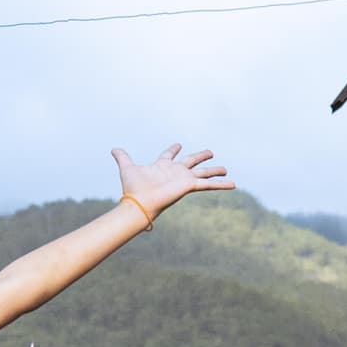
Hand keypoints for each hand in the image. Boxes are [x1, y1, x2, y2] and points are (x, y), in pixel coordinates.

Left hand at [113, 144, 232, 221]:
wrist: (139, 202)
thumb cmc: (133, 187)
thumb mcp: (128, 167)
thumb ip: (122, 157)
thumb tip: (113, 148)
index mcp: (161, 166)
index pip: (169, 155)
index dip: (173, 149)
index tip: (178, 144)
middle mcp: (174, 172)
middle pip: (191, 161)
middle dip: (200, 156)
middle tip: (210, 152)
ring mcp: (183, 179)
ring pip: (203, 172)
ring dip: (215, 170)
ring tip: (226, 169)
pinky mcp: (189, 186)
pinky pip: (208, 184)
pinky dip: (221, 184)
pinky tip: (233, 184)